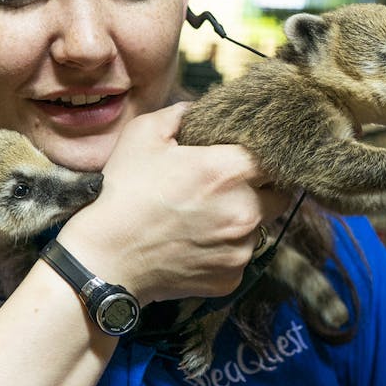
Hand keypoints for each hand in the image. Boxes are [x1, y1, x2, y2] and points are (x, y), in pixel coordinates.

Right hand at [56, 103, 289, 302]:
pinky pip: (241, 258)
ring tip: (208, 218)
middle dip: (261, 188)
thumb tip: (198, 108)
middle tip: (230, 188)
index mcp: (229, 171)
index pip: (275, 157)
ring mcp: (241, 249)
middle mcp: (245, 211)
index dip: (263, 156)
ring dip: (244, 221)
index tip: (249, 157)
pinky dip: (227, 251)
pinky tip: (198, 244)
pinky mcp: (232, 277)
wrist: (106, 258)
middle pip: (279, 195)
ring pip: (260, 228)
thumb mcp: (143, 136)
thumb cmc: (124, 193)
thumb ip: (180, 113)